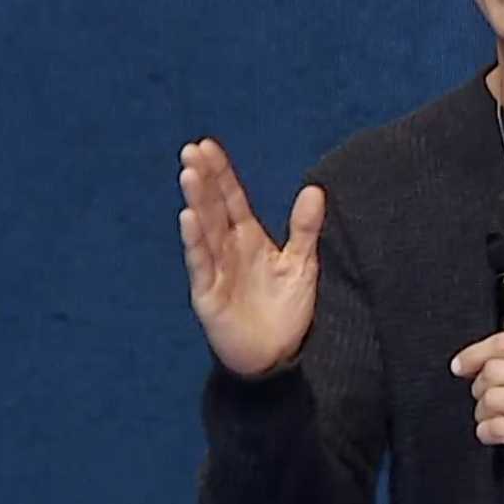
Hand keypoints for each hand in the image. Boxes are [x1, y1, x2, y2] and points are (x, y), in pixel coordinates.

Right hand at [178, 137, 323, 376]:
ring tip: (188, 174)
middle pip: (214, 208)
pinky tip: (188, 217)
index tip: (207, 145)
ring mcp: (216, 271)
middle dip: (203, 180)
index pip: (232, 199)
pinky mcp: (209, 295)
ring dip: (196, 202)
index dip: (221, 174)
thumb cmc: (286, 312)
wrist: (277, 358)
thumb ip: (305, 228)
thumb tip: (315, 189)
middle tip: (191, 150)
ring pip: (204, 230)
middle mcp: (228, 250)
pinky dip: (195, 241)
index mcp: (248, 239)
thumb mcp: (302, 264)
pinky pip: (201, 264)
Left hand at [451, 332, 503, 483]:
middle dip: (481, 387)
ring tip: (497, 415)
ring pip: (491, 398)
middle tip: (491, 396)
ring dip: (484, 411)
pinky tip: (497, 431)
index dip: (474, 354)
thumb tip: (466, 361)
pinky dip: (487, 432)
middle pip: (493, 370)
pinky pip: (495, 427)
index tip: (460, 365)